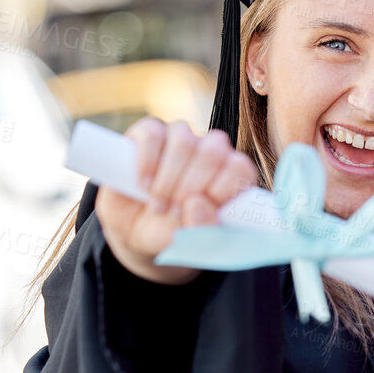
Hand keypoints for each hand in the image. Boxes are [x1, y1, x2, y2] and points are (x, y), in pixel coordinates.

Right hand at [96, 117, 255, 284]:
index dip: (220, 190)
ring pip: (184, 140)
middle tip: (174, 209)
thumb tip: (197, 203)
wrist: (134, 227)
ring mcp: (180, 137)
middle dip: (191, 186)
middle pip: (213, 151)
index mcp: (230, 176)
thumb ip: (201, 228)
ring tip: (157, 204)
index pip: (240, 168)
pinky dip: (147, 162)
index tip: (199, 211)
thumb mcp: (189, 240)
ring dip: (168, 178)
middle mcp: (209, 151)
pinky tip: (143, 184)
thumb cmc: (170, 231)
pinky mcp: (149, 132)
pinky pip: (153, 134)